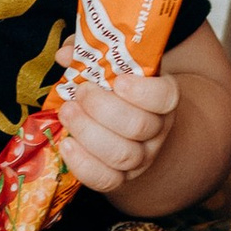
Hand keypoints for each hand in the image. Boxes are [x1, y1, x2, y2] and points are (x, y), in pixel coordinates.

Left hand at [57, 65, 179, 200]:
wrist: (126, 122)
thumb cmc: (115, 87)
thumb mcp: (111, 63)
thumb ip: (91, 50)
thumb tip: (65, 53)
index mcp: (162, 96)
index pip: (164, 97)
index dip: (143, 92)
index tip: (118, 81)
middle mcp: (156, 129)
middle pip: (139, 126)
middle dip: (102, 108)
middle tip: (80, 93)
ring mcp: (141, 157)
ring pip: (123, 154)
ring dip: (88, 132)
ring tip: (67, 112)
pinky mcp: (121, 177)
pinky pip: (106, 179)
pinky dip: (82, 164)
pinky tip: (66, 143)